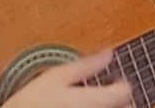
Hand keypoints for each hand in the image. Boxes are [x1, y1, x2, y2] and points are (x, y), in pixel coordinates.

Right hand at [3, 49, 130, 107]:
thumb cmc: (29, 105)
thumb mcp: (55, 77)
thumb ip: (85, 65)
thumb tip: (108, 52)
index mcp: (91, 100)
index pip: (125, 92)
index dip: (123, 83)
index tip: (116, 80)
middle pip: (124, 107)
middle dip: (120, 99)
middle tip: (106, 92)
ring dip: (111, 106)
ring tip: (95, 101)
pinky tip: (85, 107)